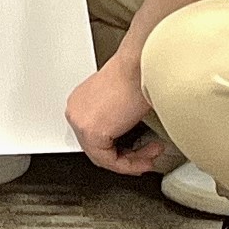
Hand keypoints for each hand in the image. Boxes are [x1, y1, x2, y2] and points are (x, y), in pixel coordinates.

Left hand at [68, 54, 170, 175]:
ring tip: (152, 154)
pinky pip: (110, 161)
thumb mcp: (122, 99)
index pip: (95, 136)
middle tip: (148, 156)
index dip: (119, 149)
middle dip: (128, 157)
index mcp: (81, 101)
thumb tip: (129, 138)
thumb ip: (118, 118)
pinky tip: (148, 157)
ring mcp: (80, 121)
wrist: (141, 64)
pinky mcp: (91, 132)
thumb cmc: (137, 73)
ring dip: (134, 160)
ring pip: (104, 157)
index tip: (138, 152)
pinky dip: (131, 164)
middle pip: (98, 149)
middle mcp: (75, 110)